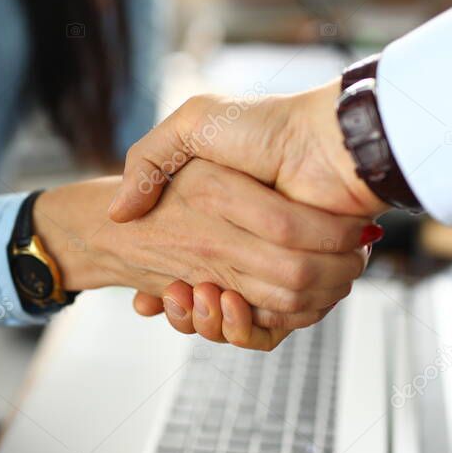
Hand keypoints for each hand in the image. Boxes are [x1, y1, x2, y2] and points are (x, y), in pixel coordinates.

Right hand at [108, 79, 388, 347]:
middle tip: (176, 293)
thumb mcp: (192, 123)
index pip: (183, 270)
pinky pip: (271, 327)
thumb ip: (149, 159)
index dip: (164, 291)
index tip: (147, 294)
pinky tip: (228, 307)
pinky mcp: (305, 285)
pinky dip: (247, 329)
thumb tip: (118, 214)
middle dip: (188, 311)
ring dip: (211, 322)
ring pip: (233, 322)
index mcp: (222, 214)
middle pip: (208, 302)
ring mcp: (275, 266)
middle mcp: (247, 244)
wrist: (333, 138)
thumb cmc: (265, 125)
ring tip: (197, 298)